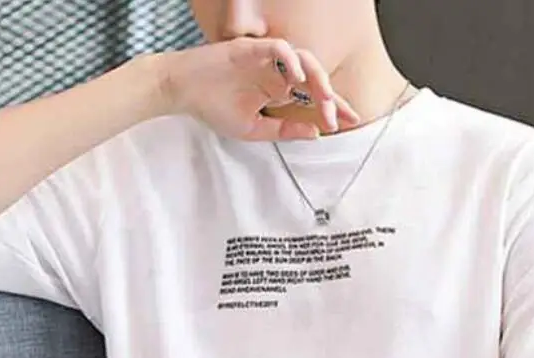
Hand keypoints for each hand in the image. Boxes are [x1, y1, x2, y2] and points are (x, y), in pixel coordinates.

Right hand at [162, 38, 359, 140]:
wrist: (183, 91)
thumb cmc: (213, 108)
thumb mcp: (253, 129)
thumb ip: (284, 131)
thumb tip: (316, 133)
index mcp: (279, 92)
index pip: (312, 98)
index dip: (333, 107)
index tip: (351, 121)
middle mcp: (278, 74)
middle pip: (314, 80)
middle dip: (330, 97)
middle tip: (339, 117)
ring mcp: (267, 60)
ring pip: (304, 61)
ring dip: (316, 78)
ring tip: (324, 97)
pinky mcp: (253, 48)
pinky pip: (279, 48)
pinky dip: (290, 59)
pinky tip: (295, 77)